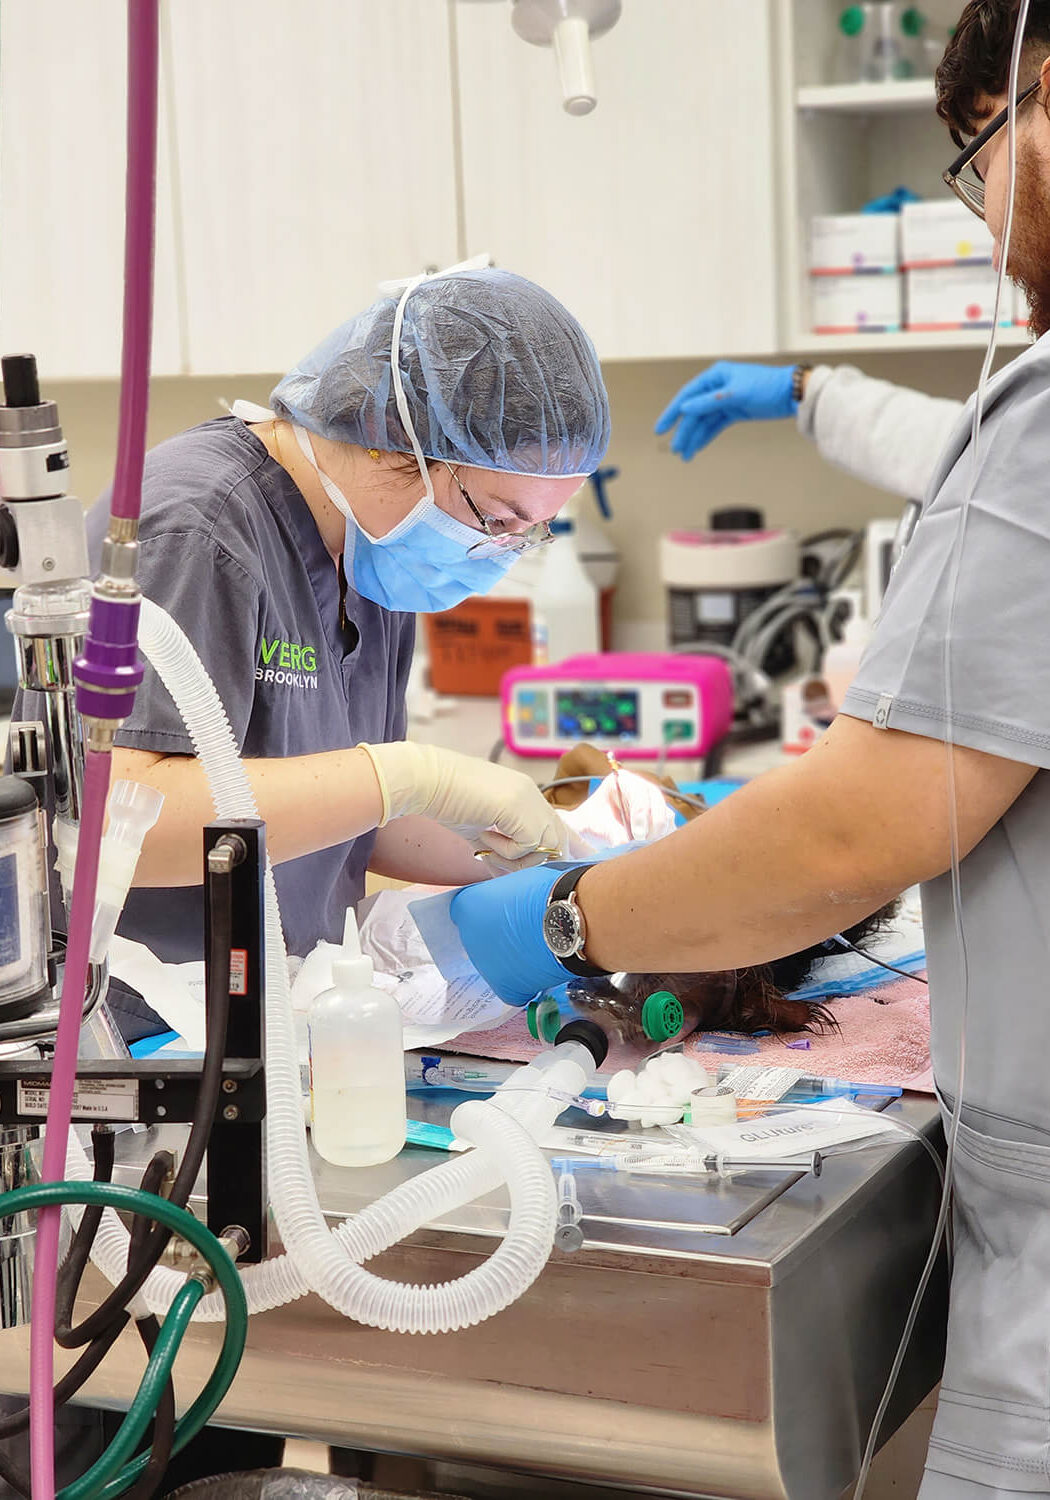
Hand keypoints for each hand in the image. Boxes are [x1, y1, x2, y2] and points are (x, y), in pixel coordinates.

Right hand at [358, 741, 587, 872]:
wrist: (427, 781)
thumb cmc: (447, 802)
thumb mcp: (481, 828)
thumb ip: (502, 846)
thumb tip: (508, 873)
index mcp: (526, 795)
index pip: (558, 824)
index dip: (572, 844)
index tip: (584, 858)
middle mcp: (533, 795)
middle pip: (557, 840)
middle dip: (534, 861)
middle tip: (496, 856)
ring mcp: (528, 799)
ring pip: (546, 846)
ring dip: (517, 858)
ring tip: (488, 845)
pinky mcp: (519, 807)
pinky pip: (527, 845)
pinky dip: (505, 850)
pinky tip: (484, 834)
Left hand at [449, 863, 574, 1005]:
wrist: (567, 921)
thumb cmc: (547, 894)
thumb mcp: (517, 882)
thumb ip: (503, 895)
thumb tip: (509, 903)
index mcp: (468, 907)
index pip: (463, 911)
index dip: (484, 913)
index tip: (498, 914)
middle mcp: (469, 937)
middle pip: (478, 940)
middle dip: (496, 937)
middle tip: (522, 932)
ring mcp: (485, 965)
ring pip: (494, 964)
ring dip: (509, 960)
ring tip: (536, 950)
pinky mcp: (505, 987)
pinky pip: (511, 988)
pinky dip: (523, 983)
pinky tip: (538, 971)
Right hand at [654, 361, 797, 460]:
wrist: (791, 393)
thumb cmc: (766, 386)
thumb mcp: (736, 393)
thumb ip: (709, 402)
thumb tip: (685, 409)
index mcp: (715, 376)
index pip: (687, 396)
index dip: (672, 413)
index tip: (661, 429)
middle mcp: (717, 387)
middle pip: (694, 412)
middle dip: (685, 431)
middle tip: (676, 449)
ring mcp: (725, 400)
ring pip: (704, 421)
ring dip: (694, 437)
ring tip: (686, 455)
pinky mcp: (734, 411)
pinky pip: (715, 426)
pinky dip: (706, 436)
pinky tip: (698, 448)